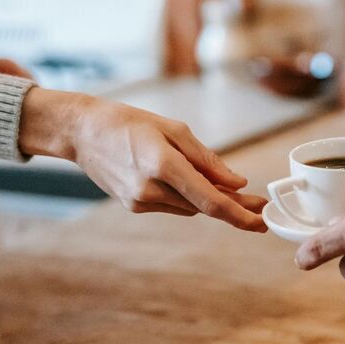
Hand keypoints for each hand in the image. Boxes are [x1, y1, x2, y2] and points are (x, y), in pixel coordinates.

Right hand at [19, 87, 266, 231]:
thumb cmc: (130, 122)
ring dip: (209, 199)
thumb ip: (208, 159)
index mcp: (164, 164)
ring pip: (190, 206)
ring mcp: (140, 201)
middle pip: (204, 206)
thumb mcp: (174, 129)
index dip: (239, 214)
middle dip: (233, 206)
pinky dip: (187, 196)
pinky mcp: (134, 206)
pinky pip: (173, 205)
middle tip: (259, 205)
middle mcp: (151, 189)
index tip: (261, 221)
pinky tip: (188, 182)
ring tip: (227, 188)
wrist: (83, 132)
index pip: (210, 200)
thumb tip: (237, 183)